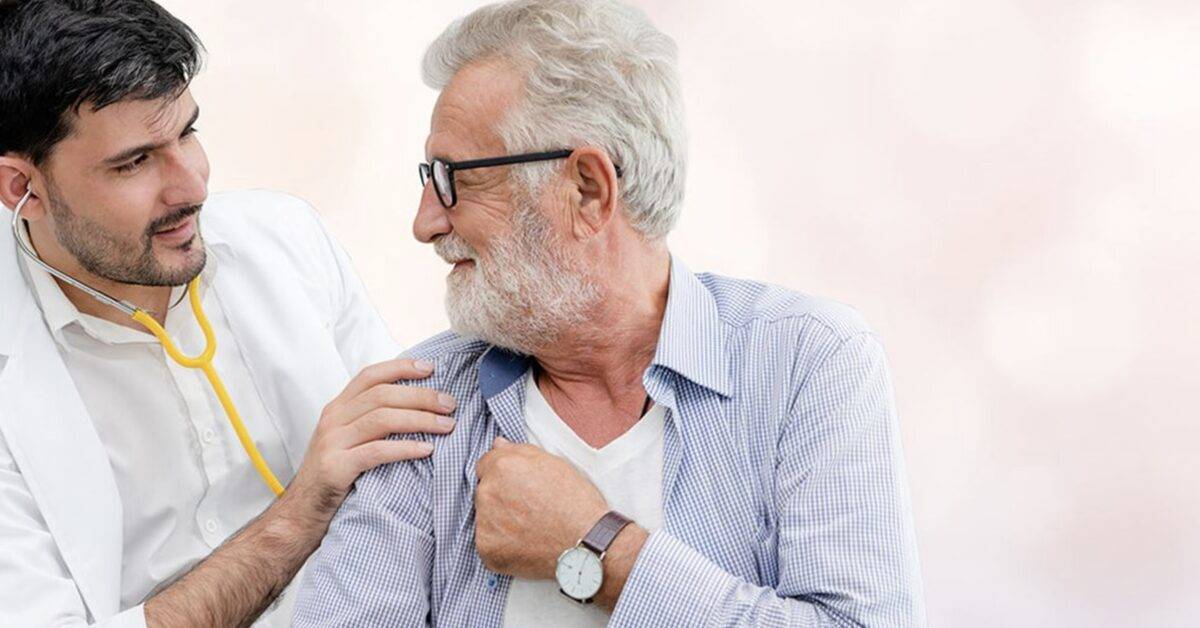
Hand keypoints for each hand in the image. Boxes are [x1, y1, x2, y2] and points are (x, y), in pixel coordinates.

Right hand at [282, 358, 456, 527]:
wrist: (300, 513)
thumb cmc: (335, 475)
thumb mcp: (348, 440)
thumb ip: (372, 420)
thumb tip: (418, 405)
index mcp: (337, 408)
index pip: (370, 376)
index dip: (401, 367)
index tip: (431, 368)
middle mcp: (333, 419)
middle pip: (382, 395)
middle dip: (421, 396)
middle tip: (450, 404)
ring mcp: (332, 442)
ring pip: (382, 419)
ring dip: (420, 419)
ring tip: (447, 426)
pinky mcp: (335, 467)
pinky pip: (377, 452)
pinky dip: (405, 448)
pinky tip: (427, 449)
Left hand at [474, 437, 608, 578]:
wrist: (586, 542)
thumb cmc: (576, 502)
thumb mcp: (554, 464)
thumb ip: (520, 452)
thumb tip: (498, 445)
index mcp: (502, 466)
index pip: (485, 466)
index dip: (504, 475)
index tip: (518, 487)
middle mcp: (487, 492)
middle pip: (485, 491)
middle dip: (501, 497)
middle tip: (529, 509)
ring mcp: (484, 522)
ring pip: (485, 517)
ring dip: (499, 520)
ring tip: (529, 527)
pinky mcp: (486, 548)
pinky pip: (488, 542)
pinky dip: (502, 544)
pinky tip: (524, 543)